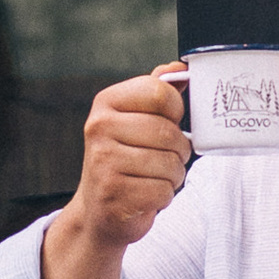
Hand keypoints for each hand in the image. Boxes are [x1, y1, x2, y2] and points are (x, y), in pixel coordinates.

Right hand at [40, 65, 192, 278]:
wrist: (99, 211)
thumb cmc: (126, 160)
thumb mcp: (136, 120)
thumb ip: (157, 92)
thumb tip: (180, 67)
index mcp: (106, 102)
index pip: (161, 92)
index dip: (176, 111)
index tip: (167, 123)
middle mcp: (99, 128)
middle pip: (170, 132)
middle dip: (178, 151)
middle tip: (162, 158)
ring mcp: (102, 161)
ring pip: (171, 164)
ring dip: (172, 176)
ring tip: (152, 177)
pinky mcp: (112, 193)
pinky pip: (163, 191)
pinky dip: (163, 197)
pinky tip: (144, 195)